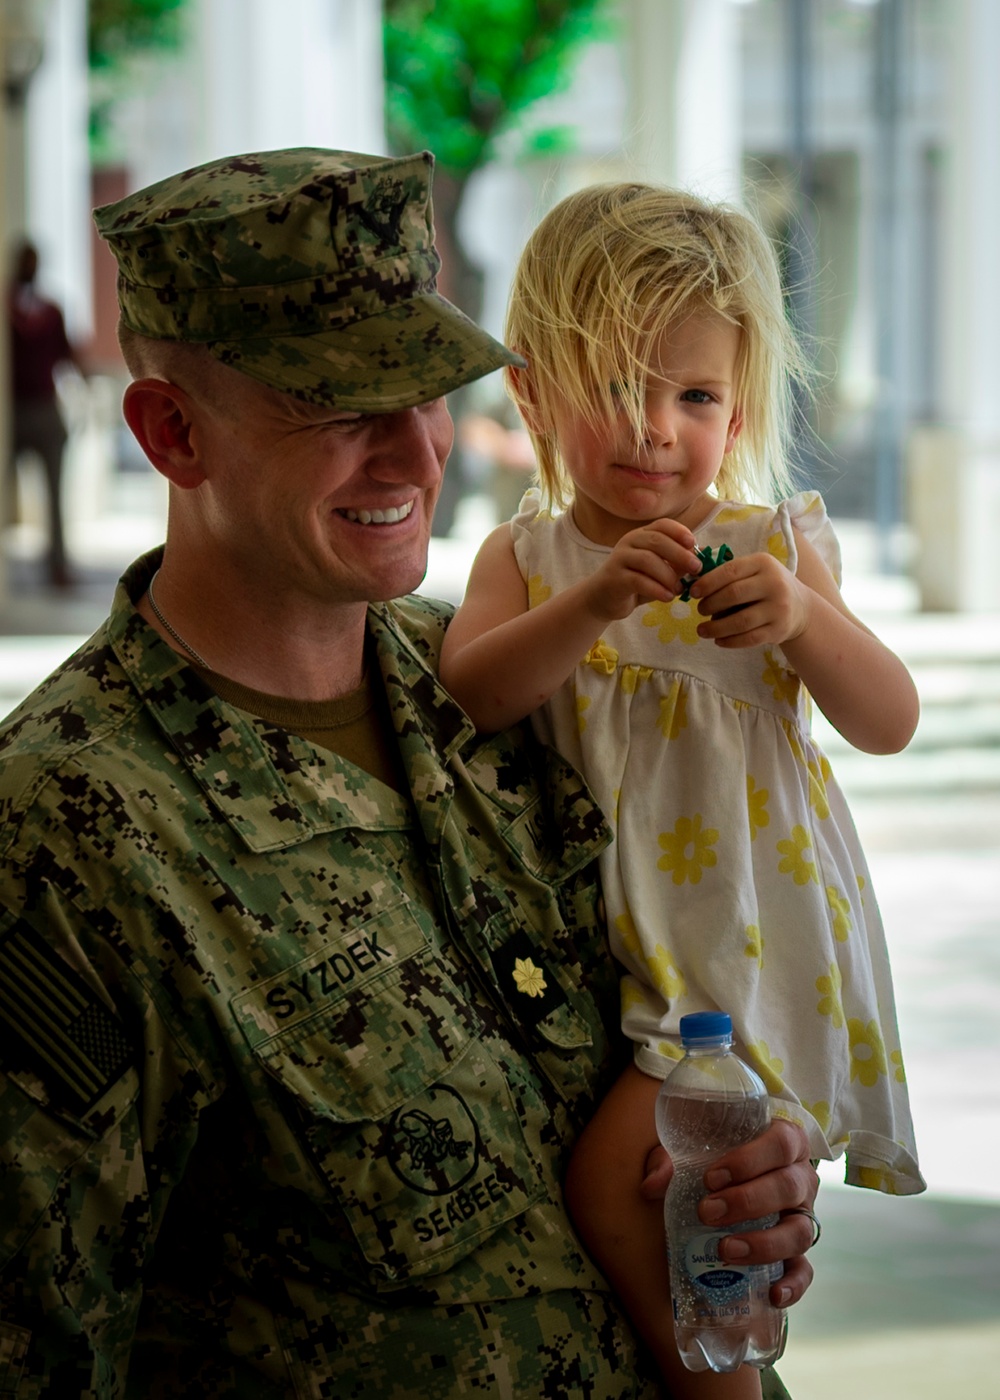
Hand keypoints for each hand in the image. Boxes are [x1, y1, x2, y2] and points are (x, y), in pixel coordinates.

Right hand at [583, 518, 701, 622]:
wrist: (604, 598)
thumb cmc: (636, 582)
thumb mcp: (659, 571)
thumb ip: (676, 564)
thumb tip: (698, 560)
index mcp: (641, 535)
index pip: (662, 525)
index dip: (679, 532)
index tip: (694, 544)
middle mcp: (629, 542)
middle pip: (657, 540)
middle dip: (680, 554)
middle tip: (696, 568)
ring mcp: (620, 559)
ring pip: (647, 560)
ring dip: (668, 575)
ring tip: (679, 589)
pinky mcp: (615, 578)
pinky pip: (638, 580)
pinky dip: (656, 589)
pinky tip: (667, 597)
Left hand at [639, 1119, 818, 1307]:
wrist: (739, 1181)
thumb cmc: (719, 1159)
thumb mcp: (694, 1149)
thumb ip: (670, 1159)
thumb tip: (650, 1186)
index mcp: (786, 1142)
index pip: (782, 1143)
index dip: (750, 1160)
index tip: (711, 1177)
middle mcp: (801, 1178)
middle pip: (788, 1187)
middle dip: (747, 1201)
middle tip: (707, 1212)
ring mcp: (804, 1217)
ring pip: (800, 1231)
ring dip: (765, 1244)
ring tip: (725, 1250)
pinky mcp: (799, 1252)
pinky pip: (805, 1271)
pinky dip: (794, 1285)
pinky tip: (772, 1295)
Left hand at [690, 550, 811, 649]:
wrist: (801, 608)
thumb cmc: (766, 587)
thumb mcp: (755, 572)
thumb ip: (729, 575)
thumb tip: (695, 586)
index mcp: (763, 563)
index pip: (730, 571)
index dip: (708, 582)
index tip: (693, 593)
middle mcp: (774, 584)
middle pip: (733, 595)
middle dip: (710, 604)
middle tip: (700, 610)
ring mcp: (778, 608)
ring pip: (740, 621)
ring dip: (716, 627)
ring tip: (702, 630)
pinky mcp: (779, 630)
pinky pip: (748, 638)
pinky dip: (729, 641)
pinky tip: (718, 640)